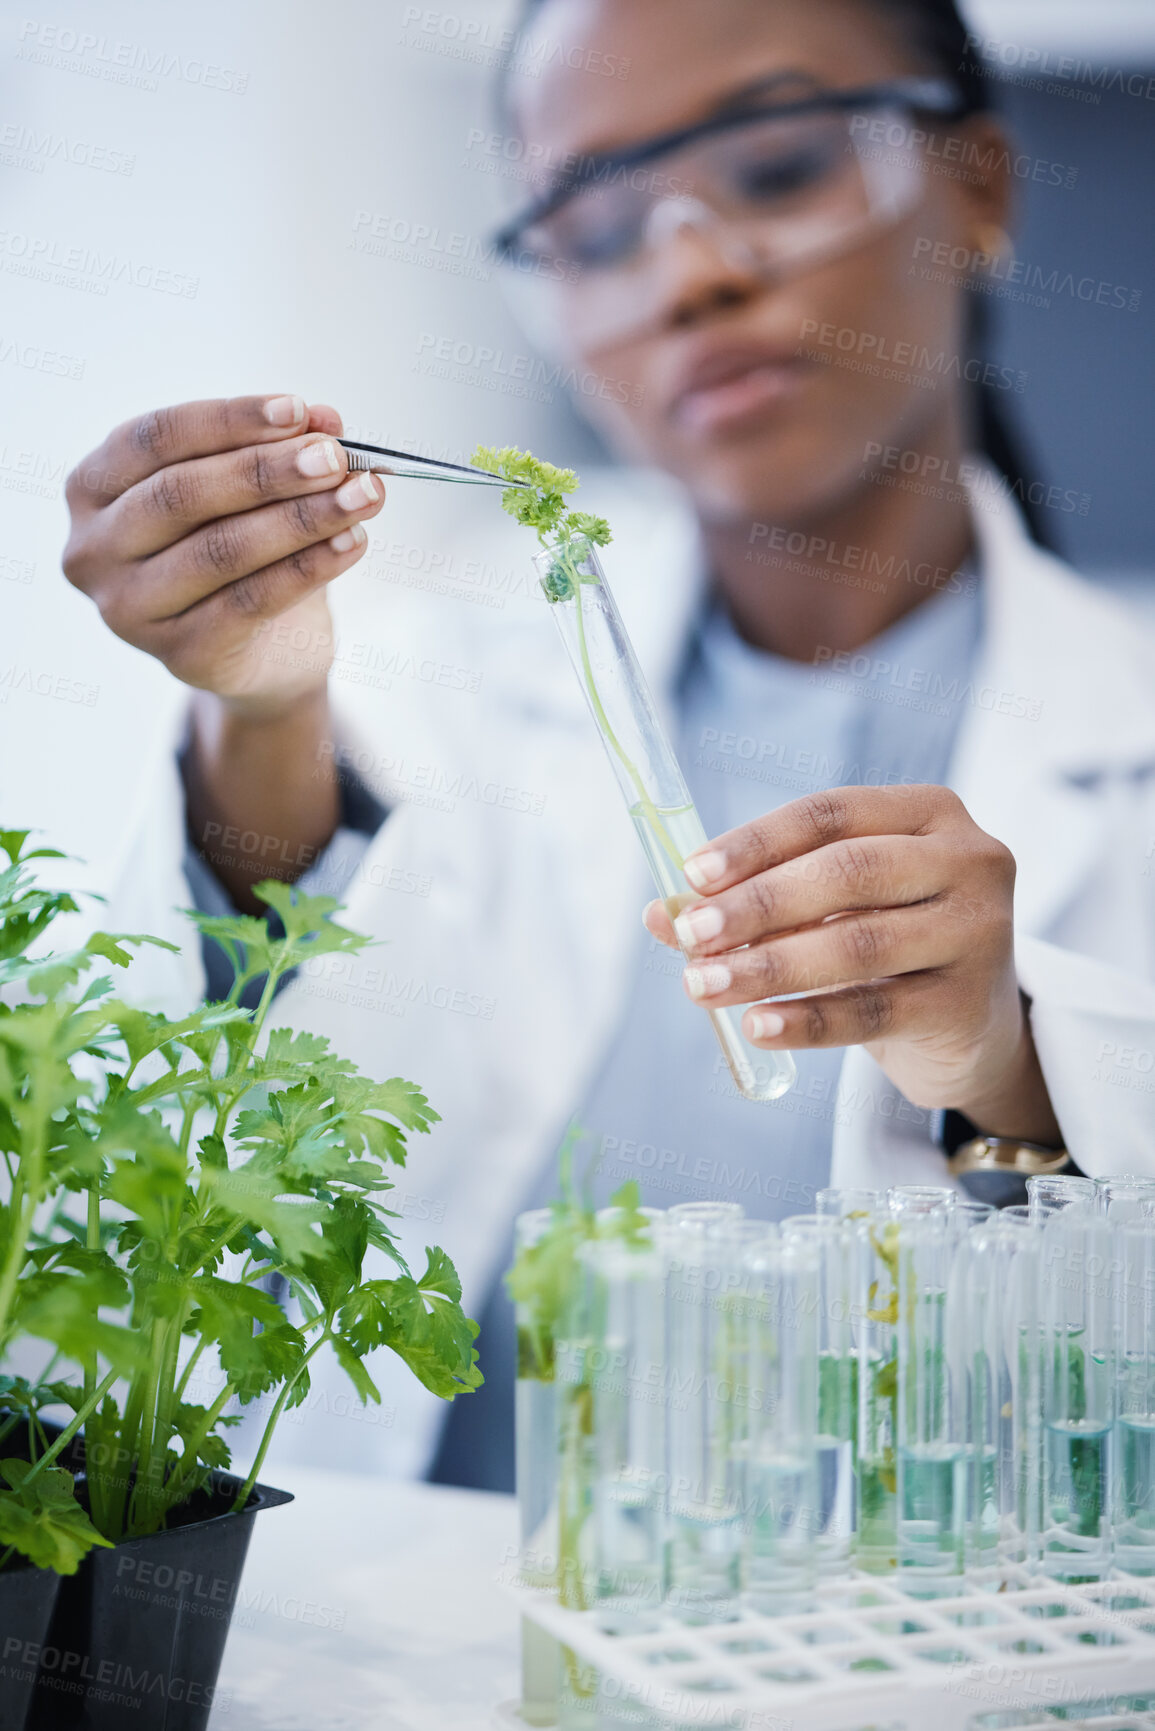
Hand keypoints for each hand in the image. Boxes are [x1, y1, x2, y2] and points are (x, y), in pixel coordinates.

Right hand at [62, 394, 386, 715]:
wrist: (266, 653)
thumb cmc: (246, 554)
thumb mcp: (256, 493)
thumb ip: (281, 451)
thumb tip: (325, 421)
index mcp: (93, 488)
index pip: (155, 438)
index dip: (229, 420)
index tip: (297, 410)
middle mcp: (94, 550)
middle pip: (182, 494)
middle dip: (268, 471)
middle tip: (334, 458)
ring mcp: (129, 610)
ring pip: (219, 550)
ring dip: (300, 517)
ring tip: (361, 495)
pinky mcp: (181, 656)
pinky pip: (251, 602)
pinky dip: (309, 568)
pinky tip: (353, 542)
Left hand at [644, 785, 1060, 1142]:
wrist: (973, 1028)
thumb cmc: (889, 946)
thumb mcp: (829, 910)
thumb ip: (753, 902)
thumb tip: (661, 913)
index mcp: (929, 811)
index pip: (830, 814)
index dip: (757, 842)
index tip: (692, 875)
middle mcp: (968, 859)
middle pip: (847, 872)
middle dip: (757, 905)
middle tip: (691, 935)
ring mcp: (979, 931)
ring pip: (858, 943)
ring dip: (768, 965)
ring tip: (703, 985)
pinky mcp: (969, 1003)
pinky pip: (874, 1010)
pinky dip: (807, 1020)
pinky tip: (757, 1026)